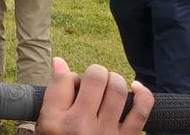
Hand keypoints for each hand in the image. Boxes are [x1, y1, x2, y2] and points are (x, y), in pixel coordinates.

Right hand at [36, 58, 150, 134]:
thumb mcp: (46, 124)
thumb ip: (54, 93)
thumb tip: (59, 62)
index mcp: (57, 121)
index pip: (65, 79)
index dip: (69, 76)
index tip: (71, 87)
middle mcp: (82, 125)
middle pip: (95, 79)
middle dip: (94, 73)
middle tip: (91, 83)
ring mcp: (108, 132)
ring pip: (118, 89)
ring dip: (114, 80)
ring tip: (108, 85)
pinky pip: (142, 110)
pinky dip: (143, 94)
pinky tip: (136, 86)